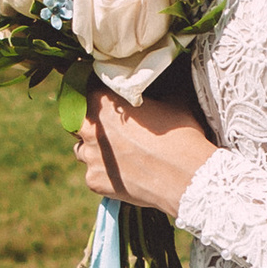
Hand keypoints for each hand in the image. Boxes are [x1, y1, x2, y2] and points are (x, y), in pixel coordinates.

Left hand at [72, 88, 217, 212]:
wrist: (186, 176)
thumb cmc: (181, 135)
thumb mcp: (172, 101)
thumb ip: (156, 93)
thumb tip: (160, 87)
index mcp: (103, 101)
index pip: (88, 89)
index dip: (100, 94)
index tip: (110, 99)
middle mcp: (89, 128)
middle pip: (80, 121)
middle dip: (94, 123)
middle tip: (116, 129)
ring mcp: (90, 156)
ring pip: (82, 149)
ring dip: (96, 149)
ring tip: (120, 154)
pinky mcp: (94, 180)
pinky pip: (93, 174)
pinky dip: (105, 174)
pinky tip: (125, 174)